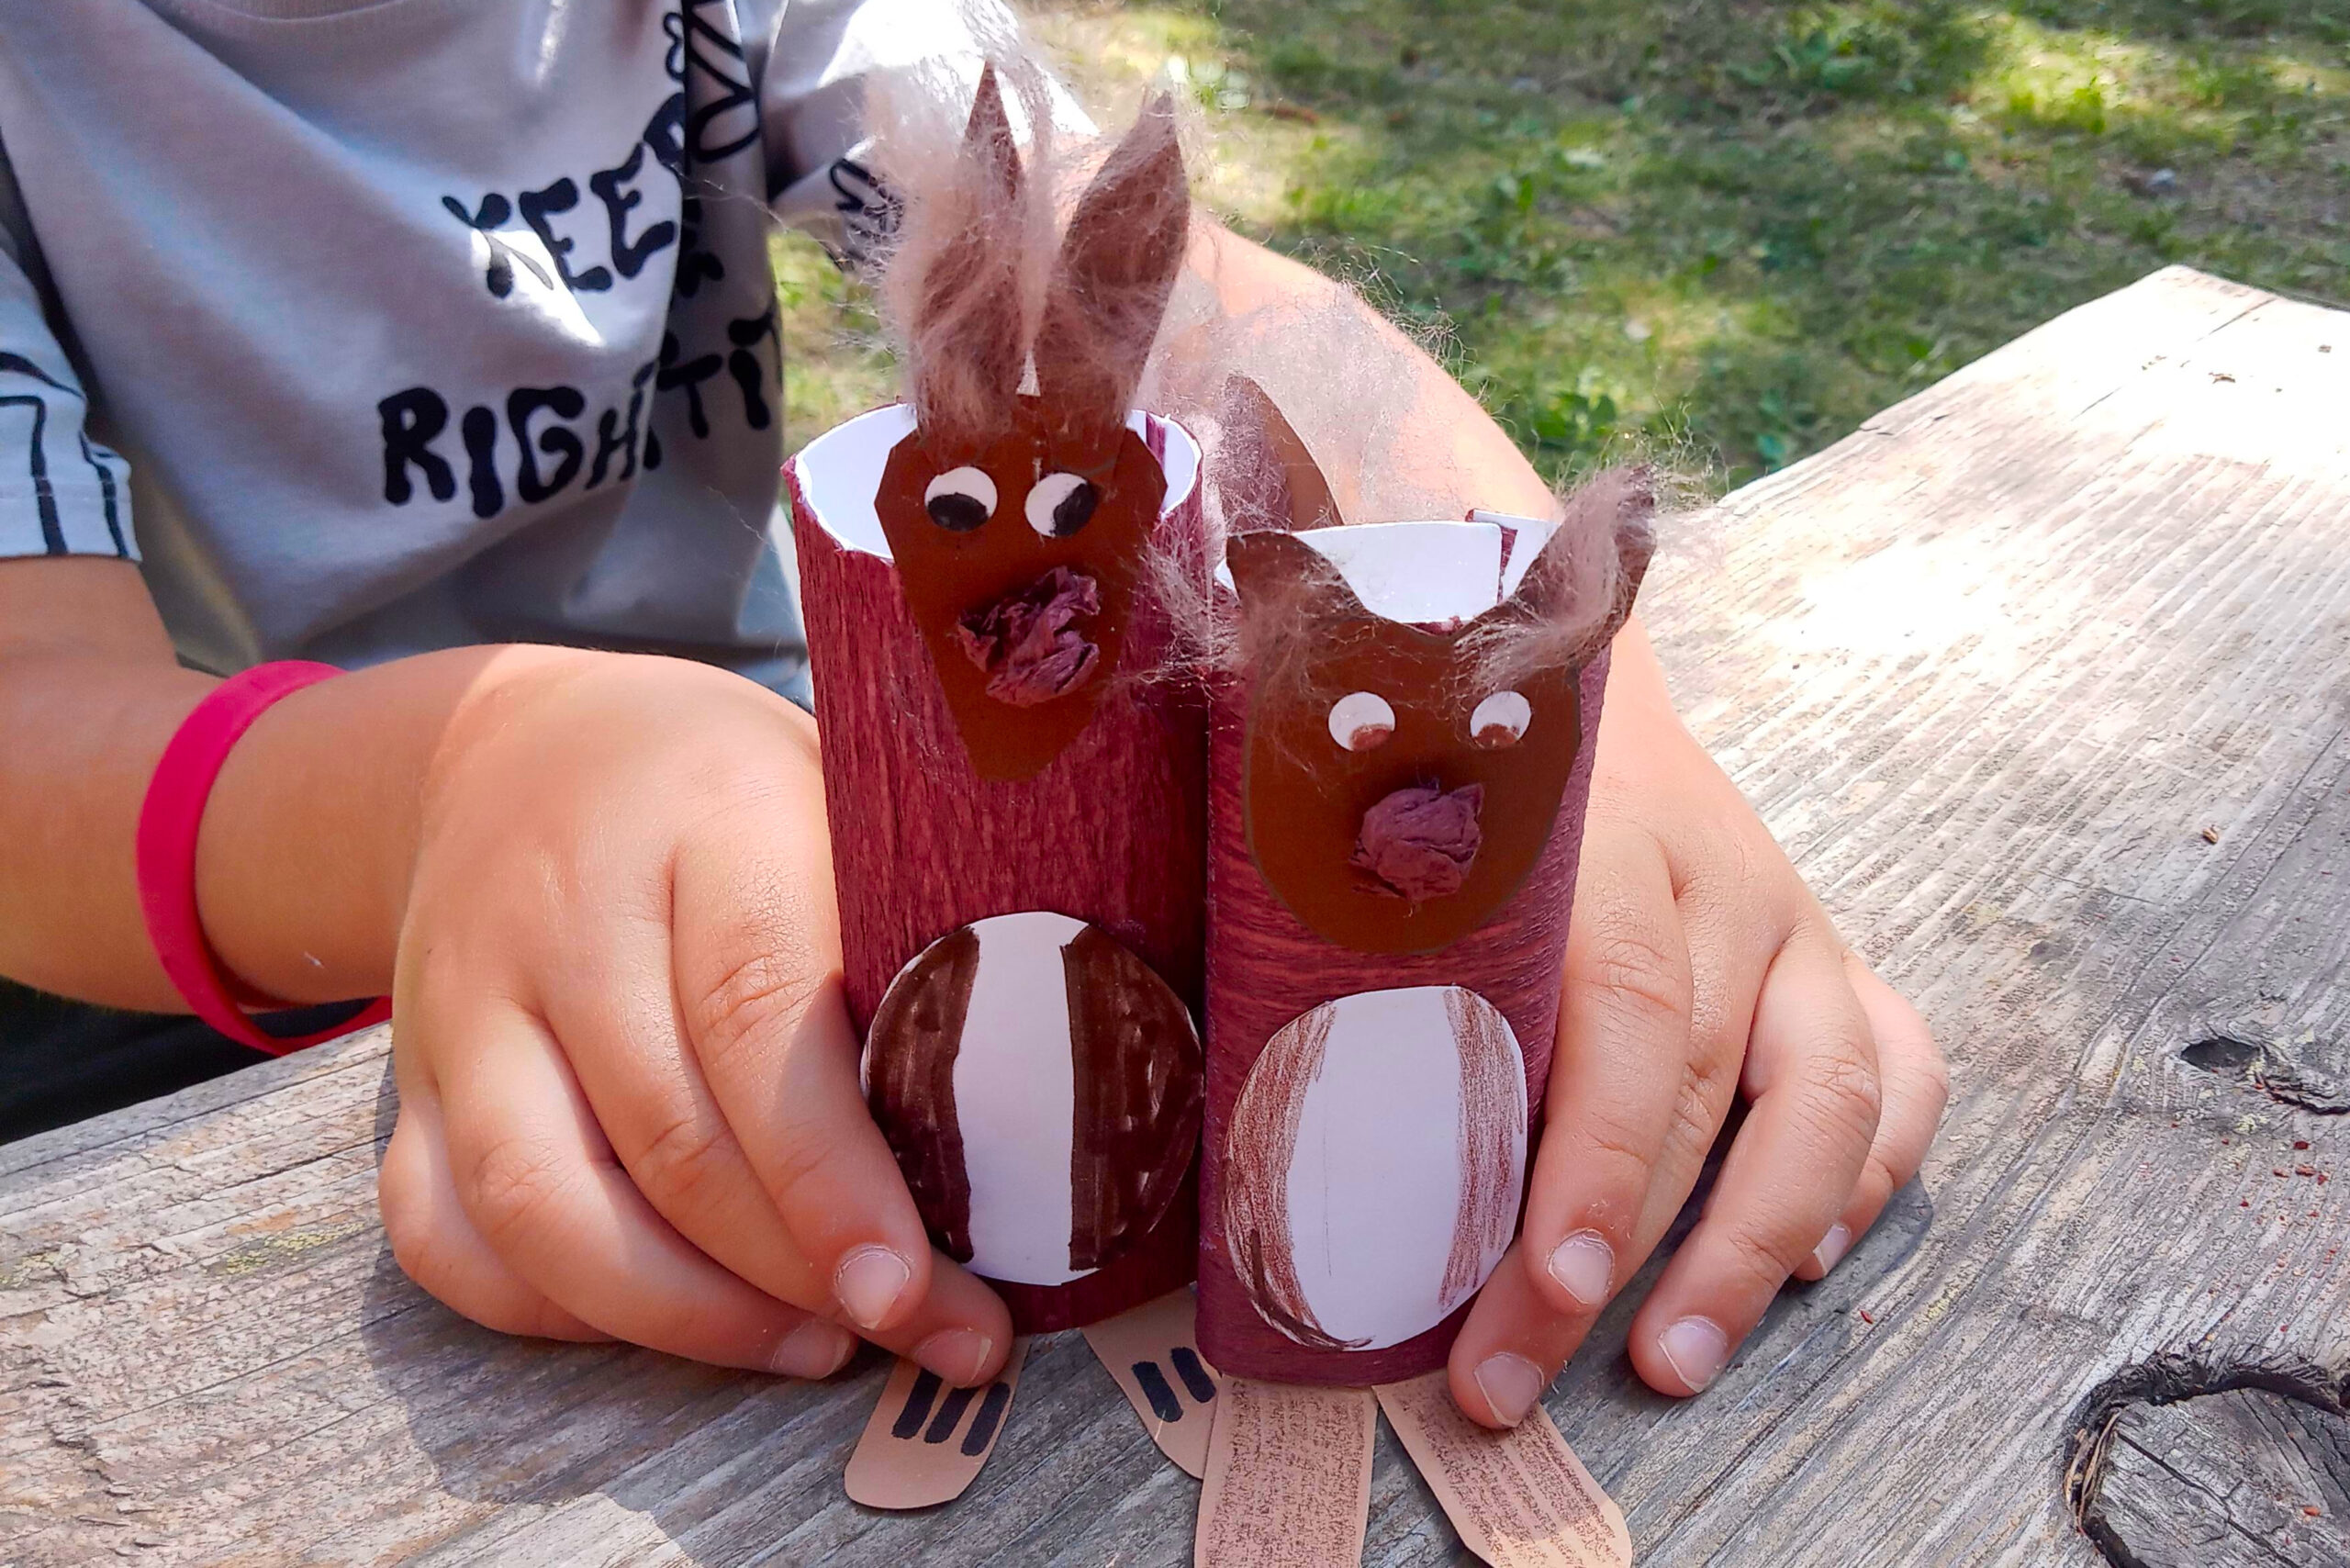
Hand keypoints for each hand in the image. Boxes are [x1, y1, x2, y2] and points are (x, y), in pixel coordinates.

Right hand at [375, 652, 1012, 1385]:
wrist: (516, 748)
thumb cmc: (728, 795)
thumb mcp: (835, 802)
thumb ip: (906, 936)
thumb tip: (1024, 1125)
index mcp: (699, 822)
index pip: (755, 1012)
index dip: (833, 1171)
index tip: (913, 1284)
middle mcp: (560, 918)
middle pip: (665, 1137)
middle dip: (801, 1272)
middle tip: (927, 1331)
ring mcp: (464, 1008)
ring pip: (541, 1208)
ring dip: (688, 1316)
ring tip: (816, 1343)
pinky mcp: (409, 1085)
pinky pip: (449, 1237)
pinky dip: (562, 1315)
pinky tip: (682, 1323)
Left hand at [1446, 618, 1946, 1424]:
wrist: (1552, 661)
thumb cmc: (1460, 777)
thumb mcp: (1414, 837)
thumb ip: (1379, 955)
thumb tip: (1303, 1142)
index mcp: (1608, 835)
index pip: (1622, 1015)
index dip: (1590, 1163)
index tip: (1540, 1290)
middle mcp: (1724, 880)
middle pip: (1699, 1088)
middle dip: (1616, 1256)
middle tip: (1516, 1375)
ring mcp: (1795, 920)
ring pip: (1829, 1098)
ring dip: (1754, 1248)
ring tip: (1674, 1360)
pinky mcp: (1836, 956)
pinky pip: (1900, 1074)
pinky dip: (1867, 1180)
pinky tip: (1807, 1266)